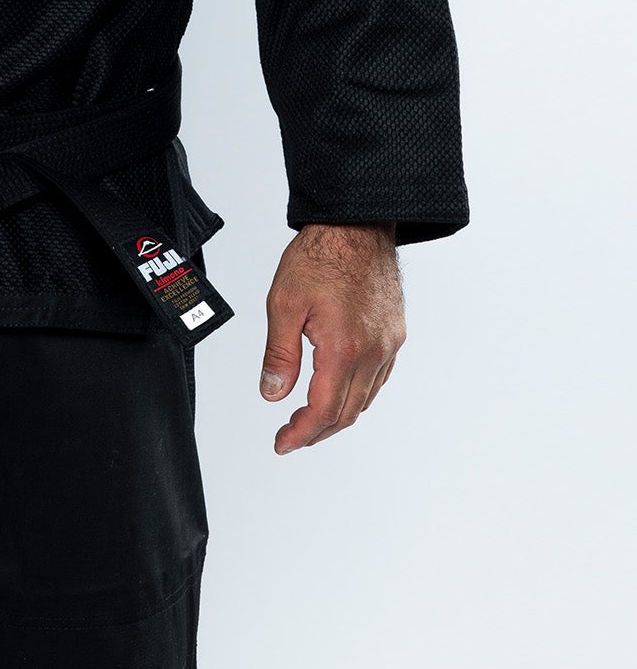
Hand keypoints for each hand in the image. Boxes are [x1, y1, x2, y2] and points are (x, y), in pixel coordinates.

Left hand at [259, 223, 403, 453]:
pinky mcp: (395, 335)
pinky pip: (378, 379)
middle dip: (316, 432)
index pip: (322, 410)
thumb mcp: (283, 303)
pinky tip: (339, 391)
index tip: (283, 443)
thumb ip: (279, 354)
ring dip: (337, 416)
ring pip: (364, 400)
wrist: (357, 225)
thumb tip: (273, 394)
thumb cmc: (322, 256)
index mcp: (343, 348)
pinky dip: (357, 395)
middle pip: (345, 413)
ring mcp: (388, 345)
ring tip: (310, 419)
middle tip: (291, 436)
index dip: (300, 434)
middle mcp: (372, 352)